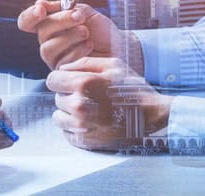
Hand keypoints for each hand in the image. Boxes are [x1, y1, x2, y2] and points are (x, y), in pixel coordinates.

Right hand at [19, 0, 140, 70]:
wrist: (119, 47)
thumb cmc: (102, 31)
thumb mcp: (85, 12)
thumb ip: (65, 7)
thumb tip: (40, 4)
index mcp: (50, 25)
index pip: (27, 21)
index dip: (30, 15)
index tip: (42, 9)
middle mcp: (49, 42)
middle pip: (41, 32)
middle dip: (60, 21)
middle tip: (79, 17)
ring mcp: (55, 58)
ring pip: (48, 49)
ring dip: (68, 37)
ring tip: (86, 32)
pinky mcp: (64, 72)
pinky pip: (62, 62)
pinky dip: (77, 51)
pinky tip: (89, 45)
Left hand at [46, 57, 171, 151]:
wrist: (152, 115)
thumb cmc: (133, 88)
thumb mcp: (113, 65)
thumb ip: (84, 63)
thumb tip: (62, 69)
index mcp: (84, 83)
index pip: (52, 81)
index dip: (61, 80)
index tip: (70, 83)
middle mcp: (79, 105)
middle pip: (57, 98)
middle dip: (69, 96)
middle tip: (89, 97)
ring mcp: (82, 126)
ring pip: (58, 117)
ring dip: (69, 113)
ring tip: (89, 110)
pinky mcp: (86, 142)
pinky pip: (67, 133)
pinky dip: (75, 128)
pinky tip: (91, 122)